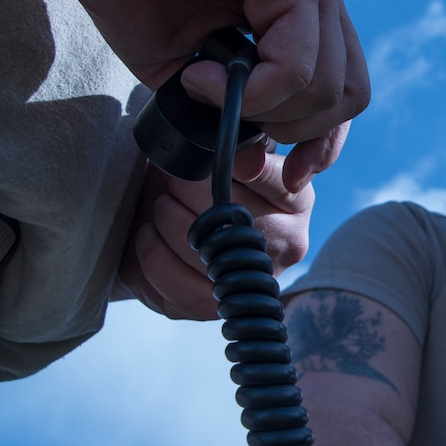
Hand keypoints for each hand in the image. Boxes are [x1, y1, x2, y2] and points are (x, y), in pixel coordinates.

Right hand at [27, 0, 370, 147]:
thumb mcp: (184, 65)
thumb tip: (250, 160)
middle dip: (294, 132)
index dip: (321, 142)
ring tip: (198, 87)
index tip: (288, 175)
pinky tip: (200, 75)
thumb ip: (223, 108)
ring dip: (263, 110)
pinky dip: (254, 90)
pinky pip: (298, 65)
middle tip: (230, 124)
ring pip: (328, 88)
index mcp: (300, 15)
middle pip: (347, 98)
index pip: (343, 93)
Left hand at [116, 137, 315, 318]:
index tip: (205, 156)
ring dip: (167, 218)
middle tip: (170, 181)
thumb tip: (237, 139)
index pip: (275, 181)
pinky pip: (177, 279)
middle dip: (188, 189)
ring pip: (204, 247)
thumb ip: (238, 138)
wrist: (156, 221)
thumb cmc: (194, 178)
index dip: (234, 166)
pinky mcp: (214, 307)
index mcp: (297, 199)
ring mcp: (252, 278)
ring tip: (159, 205)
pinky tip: (149, 235)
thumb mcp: (222, 149)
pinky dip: (152, 252)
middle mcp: (288, 242)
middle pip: (236, 214)